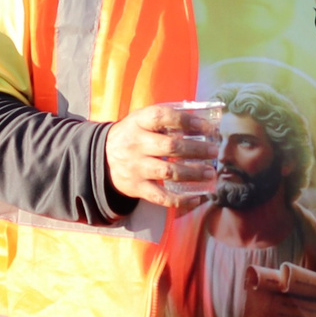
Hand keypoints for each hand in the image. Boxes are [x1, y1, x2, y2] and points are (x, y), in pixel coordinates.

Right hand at [106, 103, 222, 208]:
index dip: (186, 121)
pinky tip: (196, 197)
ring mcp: (136, 167)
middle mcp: (136, 144)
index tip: (206, 127)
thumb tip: (202, 120)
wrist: (101, 157)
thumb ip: (166, 118)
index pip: (163, 117)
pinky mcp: (136, 187)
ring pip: (168, 172)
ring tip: (210, 173)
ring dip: (193, 173)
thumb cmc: (132, 135)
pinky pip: (161, 197)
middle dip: (197, 149)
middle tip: (214, 151)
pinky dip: (180, 199)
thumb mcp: (141, 119)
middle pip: (171, 147)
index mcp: (138, 122)